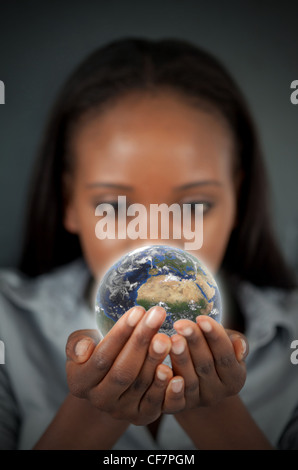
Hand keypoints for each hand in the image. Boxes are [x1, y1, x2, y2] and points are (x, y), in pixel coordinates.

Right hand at [65, 306, 183, 424]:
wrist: (110, 379)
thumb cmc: (97, 351)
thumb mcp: (81, 343)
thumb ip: (77, 344)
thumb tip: (84, 349)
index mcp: (80, 382)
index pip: (101, 357)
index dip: (120, 334)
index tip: (138, 310)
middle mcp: (100, 400)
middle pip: (123, 371)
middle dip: (141, 341)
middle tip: (158, 315)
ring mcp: (121, 411)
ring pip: (140, 385)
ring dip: (155, 359)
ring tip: (167, 337)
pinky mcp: (142, 417)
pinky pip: (155, 403)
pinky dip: (165, 388)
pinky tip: (175, 370)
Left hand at [167, 316, 247, 410]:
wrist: (195, 378)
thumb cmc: (212, 351)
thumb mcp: (228, 344)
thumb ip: (237, 342)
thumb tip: (239, 347)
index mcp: (235, 378)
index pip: (225, 356)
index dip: (214, 336)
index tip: (202, 318)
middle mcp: (217, 393)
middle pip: (206, 365)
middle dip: (193, 342)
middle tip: (181, 324)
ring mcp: (197, 402)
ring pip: (189, 380)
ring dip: (180, 358)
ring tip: (170, 339)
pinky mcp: (178, 408)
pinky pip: (174, 401)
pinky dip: (168, 387)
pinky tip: (160, 368)